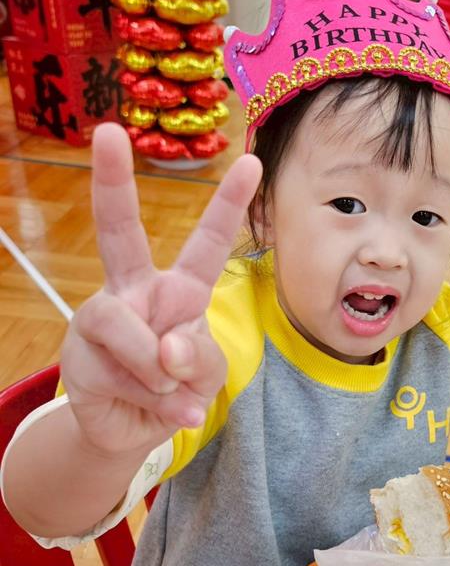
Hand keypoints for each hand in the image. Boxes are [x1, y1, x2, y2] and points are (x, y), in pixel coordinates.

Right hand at [61, 122, 261, 457]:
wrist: (133, 432)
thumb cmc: (178, 389)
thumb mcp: (208, 373)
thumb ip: (200, 356)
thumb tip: (167, 350)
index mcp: (179, 290)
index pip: (205, 242)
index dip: (228, 204)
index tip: (253, 162)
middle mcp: (135, 292)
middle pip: (119, 232)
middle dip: (113, 182)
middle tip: (106, 134)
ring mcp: (102, 319)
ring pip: (128, 329)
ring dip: (159, 371)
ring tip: (171, 391)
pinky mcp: (80, 354)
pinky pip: (122, 372)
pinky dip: (152, 399)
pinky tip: (157, 408)